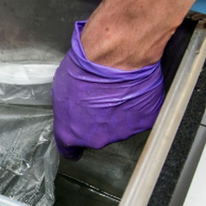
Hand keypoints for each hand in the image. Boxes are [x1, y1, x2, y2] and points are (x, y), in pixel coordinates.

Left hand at [50, 21, 164, 159]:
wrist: (116, 55)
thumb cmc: (86, 67)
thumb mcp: (61, 90)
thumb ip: (67, 110)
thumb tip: (72, 110)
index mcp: (71, 133)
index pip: (69, 150)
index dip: (73, 144)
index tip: (76, 141)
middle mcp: (97, 139)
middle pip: (97, 137)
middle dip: (98, 122)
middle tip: (101, 100)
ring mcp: (122, 132)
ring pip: (120, 128)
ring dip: (119, 114)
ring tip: (118, 91)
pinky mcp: (145, 121)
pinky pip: (141, 117)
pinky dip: (139, 108)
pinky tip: (134, 92)